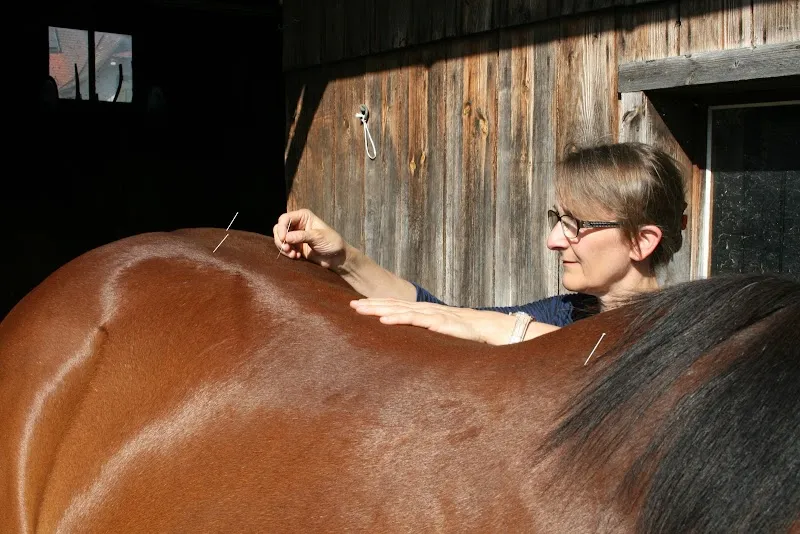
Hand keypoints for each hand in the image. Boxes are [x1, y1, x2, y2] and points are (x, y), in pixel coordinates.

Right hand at [273, 209, 347, 269]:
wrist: (337, 258)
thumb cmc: (332, 242)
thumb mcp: (317, 237)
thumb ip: (301, 236)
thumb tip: (285, 238)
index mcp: (303, 216)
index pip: (284, 218)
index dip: (281, 228)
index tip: (284, 239)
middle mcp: (297, 224)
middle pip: (279, 228)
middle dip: (281, 240)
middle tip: (287, 249)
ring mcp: (295, 235)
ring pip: (280, 239)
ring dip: (283, 248)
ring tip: (293, 255)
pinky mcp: (295, 246)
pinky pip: (284, 248)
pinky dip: (287, 253)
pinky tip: (296, 257)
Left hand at [349, 298, 517, 344]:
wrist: (496, 330)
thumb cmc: (471, 334)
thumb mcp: (445, 334)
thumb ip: (430, 334)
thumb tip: (414, 344)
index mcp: (427, 313)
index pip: (398, 307)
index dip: (378, 305)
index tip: (357, 306)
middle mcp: (429, 311)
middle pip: (396, 305)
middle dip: (373, 304)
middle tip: (351, 306)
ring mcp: (436, 316)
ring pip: (403, 310)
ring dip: (381, 309)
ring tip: (362, 309)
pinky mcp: (443, 324)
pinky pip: (418, 321)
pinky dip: (401, 319)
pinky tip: (385, 320)